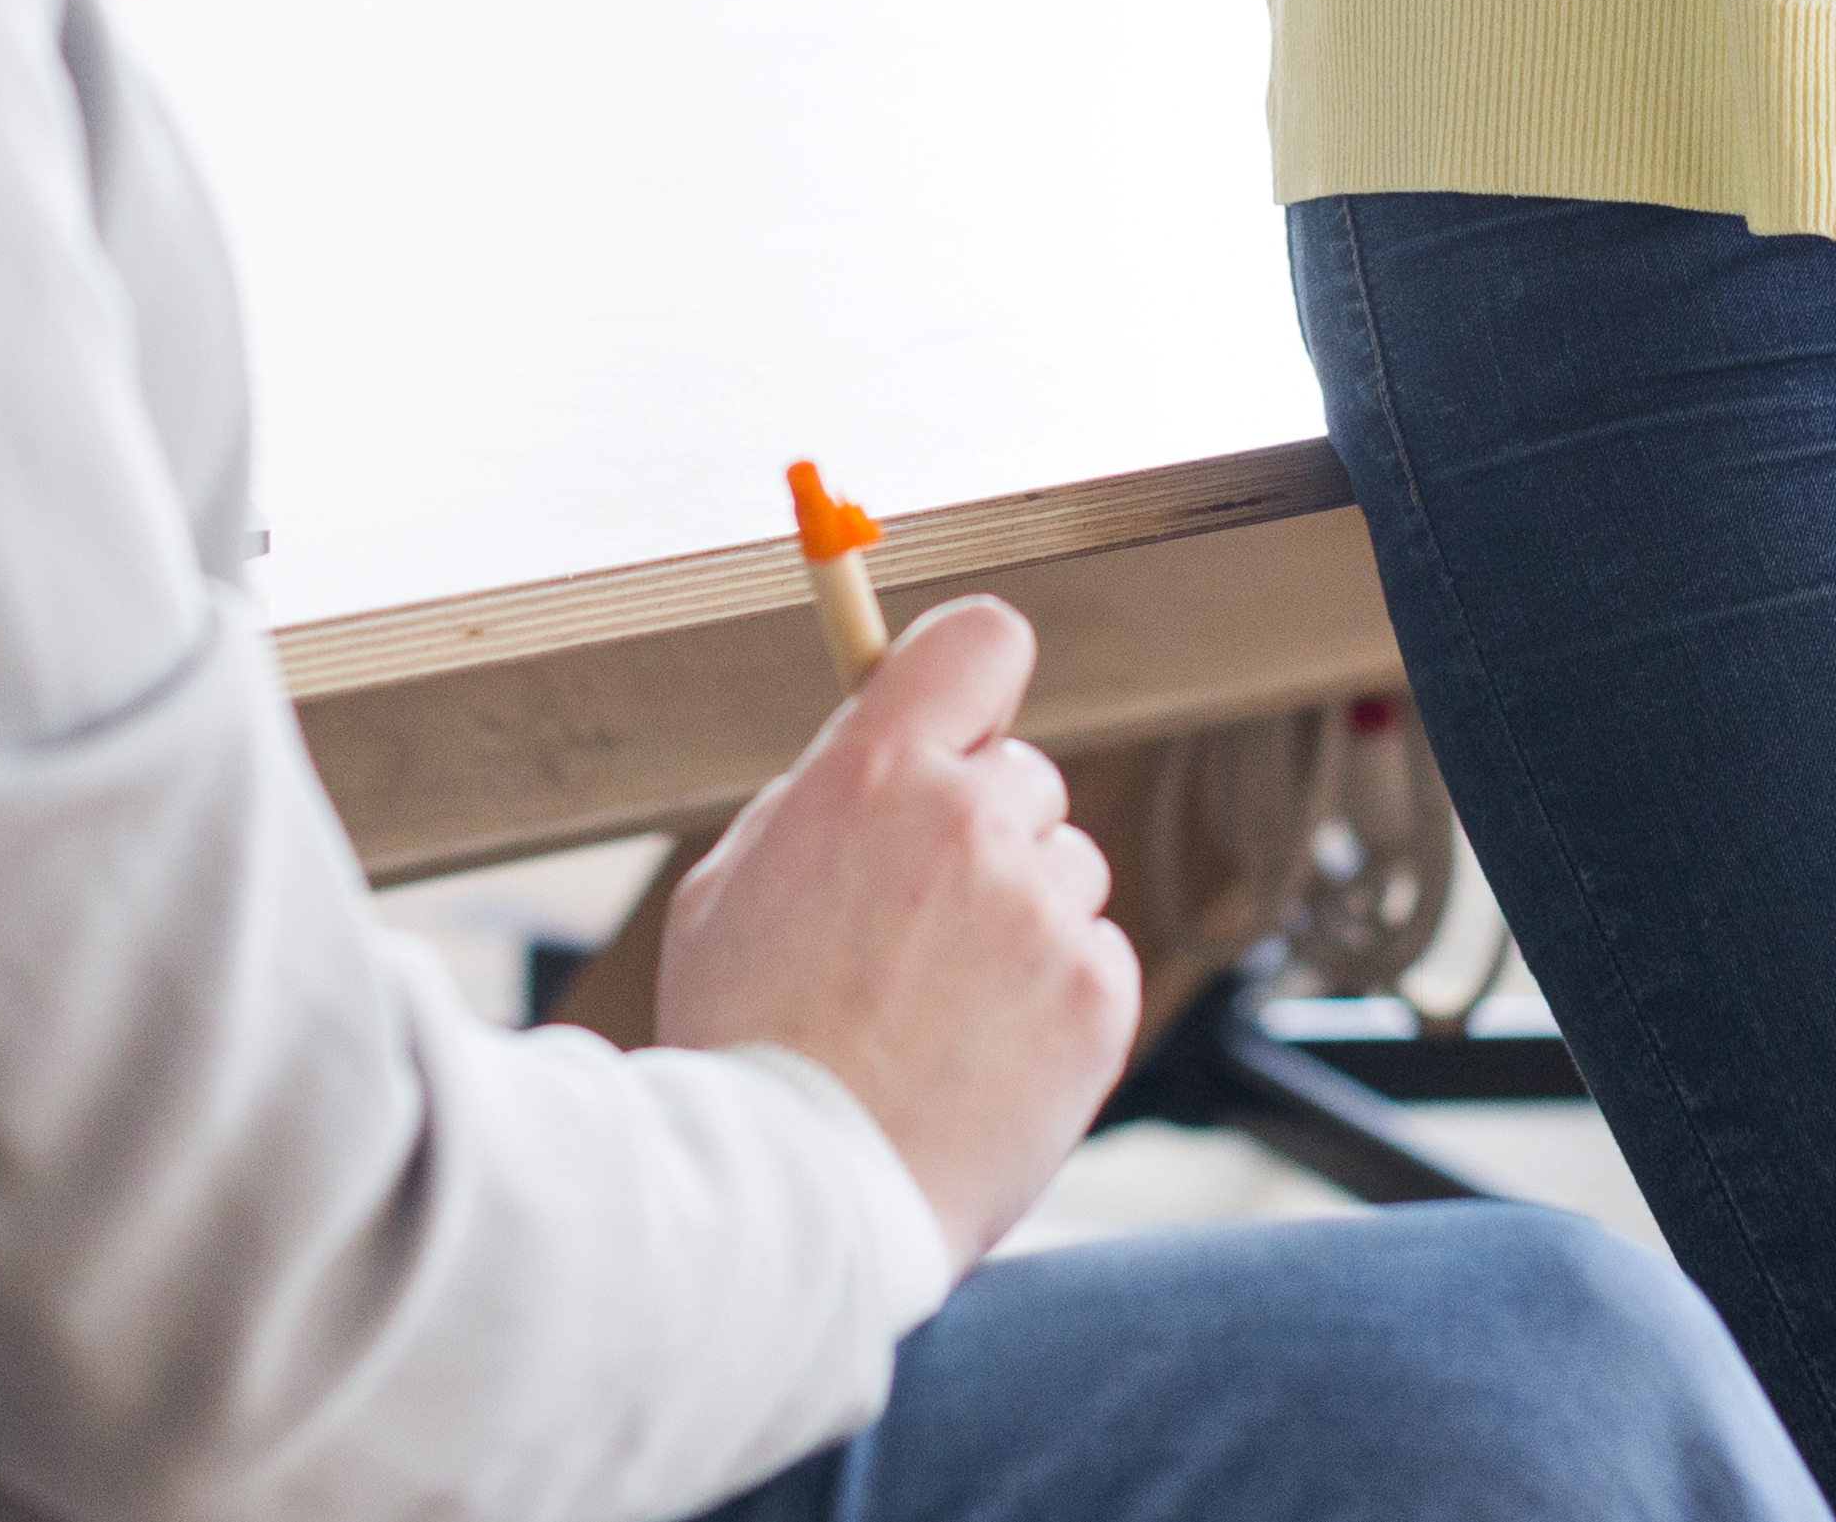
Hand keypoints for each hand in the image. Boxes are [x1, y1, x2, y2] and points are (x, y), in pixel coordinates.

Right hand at [649, 595, 1137, 1272]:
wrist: (796, 1196)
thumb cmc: (747, 1044)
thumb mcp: (736, 881)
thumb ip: (824, 798)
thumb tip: (881, 751)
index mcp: (878, 769)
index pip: (982, 639)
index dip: (977, 676)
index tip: (968, 716)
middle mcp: (973, 819)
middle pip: (1027, 775)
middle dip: (984, 833)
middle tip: (919, 926)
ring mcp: (1045, 908)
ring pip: (1065, 871)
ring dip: (1023, 920)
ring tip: (941, 1012)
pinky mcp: (1099, 994)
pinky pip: (1096, 958)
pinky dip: (1056, 1000)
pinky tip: (984, 1055)